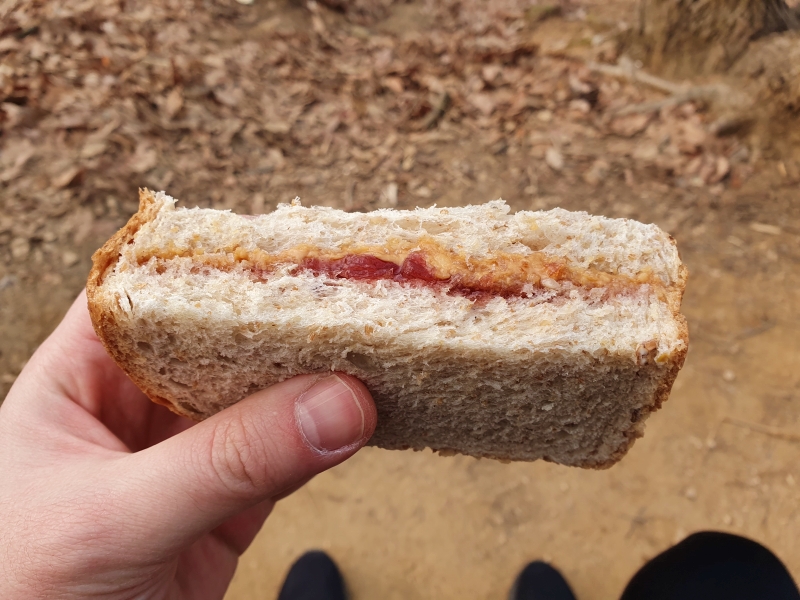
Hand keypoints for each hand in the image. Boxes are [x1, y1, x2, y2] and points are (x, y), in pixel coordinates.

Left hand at [0, 291, 376, 598]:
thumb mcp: (113, 517)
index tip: (290, 247)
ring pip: (263, 398)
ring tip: (376, 350)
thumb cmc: (21, 592)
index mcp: (81, 377)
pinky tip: (365, 416)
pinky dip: (327, 439)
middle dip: (283, 321)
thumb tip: (336, 404)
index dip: (215, 262)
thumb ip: (225, 462)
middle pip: (222, 338)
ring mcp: (188, 456)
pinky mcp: (228, 504)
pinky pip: (286, 458)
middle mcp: (138, 405)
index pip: (150, 293)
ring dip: (316, 381)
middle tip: (355, 298)